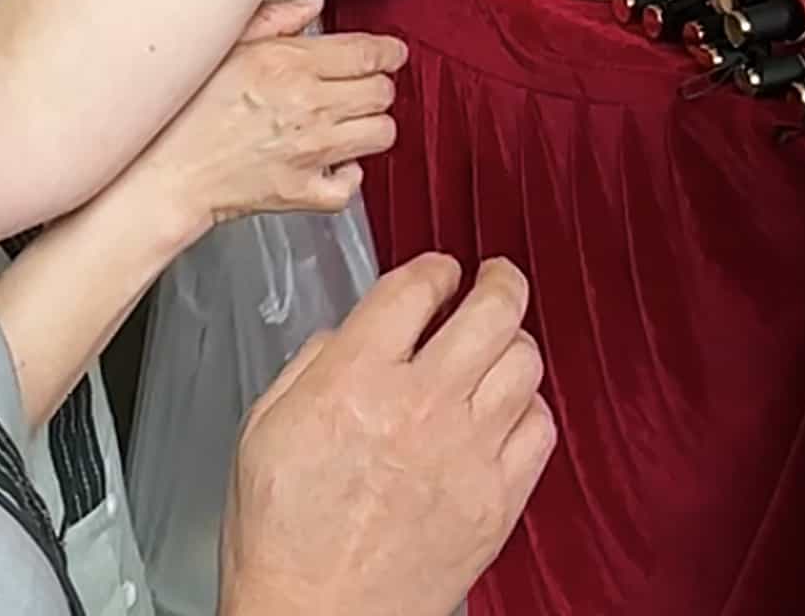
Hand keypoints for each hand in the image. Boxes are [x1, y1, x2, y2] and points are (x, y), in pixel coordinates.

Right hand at [125, 0, 405, 235]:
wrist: (163, 174)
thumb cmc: (182, 112)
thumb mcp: (225, 45)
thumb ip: (274, 19)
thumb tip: (313, 5)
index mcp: (288, 63)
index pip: (369, 53)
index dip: (388, 51)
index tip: (390, 53)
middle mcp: (308, 106)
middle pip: (382, 91)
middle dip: (378, 85)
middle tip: (362, 85)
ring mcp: (311, 152)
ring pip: (381, 133)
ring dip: (371, 125)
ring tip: (350, 120)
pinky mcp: (305, 191)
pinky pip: (353, 184)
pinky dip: (349, 175)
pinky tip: (333, 162)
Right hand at [222, 255, 554, 615]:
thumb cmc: (282, 538)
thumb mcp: (263, 428)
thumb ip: (310, 365)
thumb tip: (350, 335)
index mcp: (354, 381)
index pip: (416, 288)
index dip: (434, 267)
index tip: (440, 270)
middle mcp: (419, 407)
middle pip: (491, 309)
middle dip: (498, 281)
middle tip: (495, 278)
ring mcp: (467, 453)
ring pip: (525, 361)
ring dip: (514, 341)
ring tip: (501, 343)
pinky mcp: (497, 500)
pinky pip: (541, 428)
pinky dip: (531, 407)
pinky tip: (509, 408)